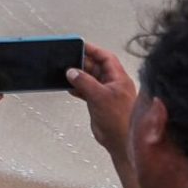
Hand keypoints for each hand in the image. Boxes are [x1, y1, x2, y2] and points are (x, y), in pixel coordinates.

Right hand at [67, 40, 136, 157]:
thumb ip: (84, 81)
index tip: (79, 45)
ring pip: (90, 78)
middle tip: (68, 59)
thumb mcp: (100, 96)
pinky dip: (77, 88)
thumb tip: (72, 71)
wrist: (121, 141)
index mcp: (118, 78)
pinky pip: (86, 90)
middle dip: (82, 62)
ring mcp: (106, 94)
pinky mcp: (98, 103)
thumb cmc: (120, 120)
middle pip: (96, 66)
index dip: (93, 50)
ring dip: (79, 76)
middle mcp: (113, 84)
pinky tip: (70, 88)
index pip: (106, 57)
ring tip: (66, 73)